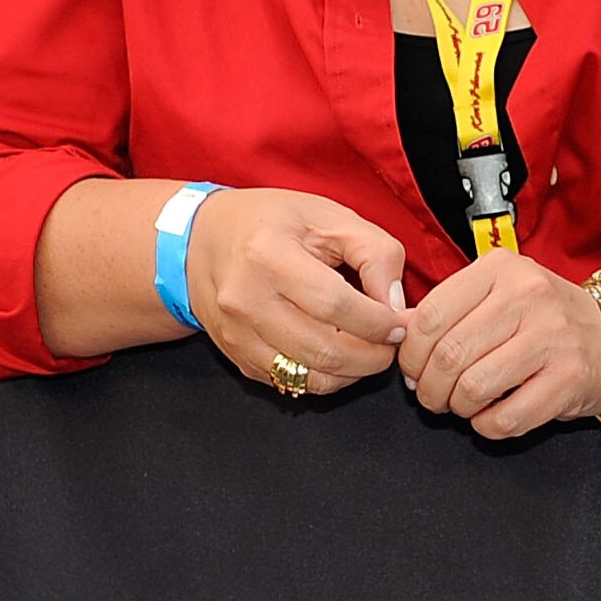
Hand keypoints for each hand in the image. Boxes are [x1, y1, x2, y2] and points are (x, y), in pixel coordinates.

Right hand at [191, 185, 410, 393]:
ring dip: (353, 372)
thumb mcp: (328, 216)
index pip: (336, 305)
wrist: (201, 242)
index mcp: (267, 255)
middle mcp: (245, 299)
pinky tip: (341, 358)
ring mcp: (237, 334)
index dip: (378, 322)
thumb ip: (374, 252)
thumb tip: (395, 304)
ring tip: (371, 352)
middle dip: (373, 355)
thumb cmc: (270, 223)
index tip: (400, 323)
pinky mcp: (237, 356)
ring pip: (310, 376)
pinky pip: (291, 384)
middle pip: (324, 348)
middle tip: (392, 344)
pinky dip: (326, 379)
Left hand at [398, 250, 600, 439]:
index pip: (431, 315)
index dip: (410, 353)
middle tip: (433, 397)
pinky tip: (491, 417)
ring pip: (474, 388)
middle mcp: (529, 295)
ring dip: (458, 408)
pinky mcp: (570, 378)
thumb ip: (449, 310)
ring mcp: (553, 336)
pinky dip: (488, 426)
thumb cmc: (545, 320)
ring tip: (462, 406)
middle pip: (449, 355)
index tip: (413, 370)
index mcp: (501, 268)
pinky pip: (506, 417)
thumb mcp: (498, 295)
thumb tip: (396, 335)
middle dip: (429, 388)